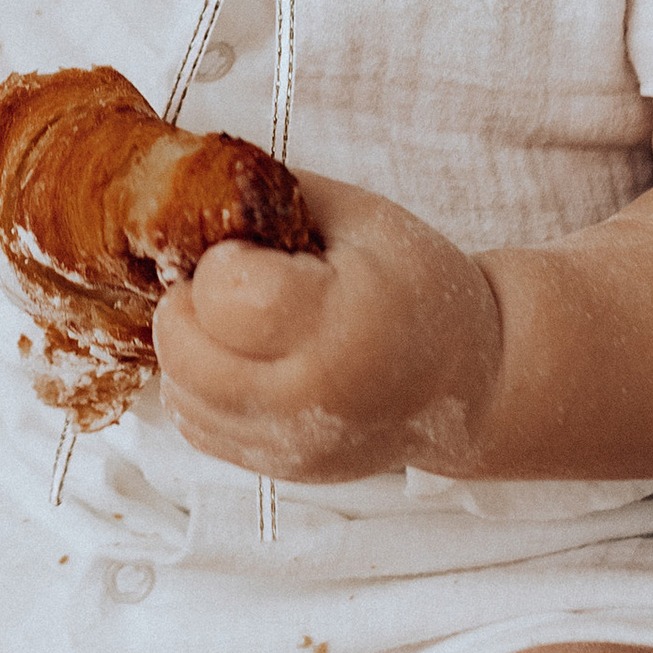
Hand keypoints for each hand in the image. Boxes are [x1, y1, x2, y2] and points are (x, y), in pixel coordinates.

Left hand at [148, 174, 503, 482]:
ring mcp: (297, 446)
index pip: (222, 294)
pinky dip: (199, 391)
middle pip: (186, 354)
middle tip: (227, 284)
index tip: (250, 253)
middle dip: (187, 306)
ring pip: (181, 397)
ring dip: (187, 349)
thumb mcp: (358, 216)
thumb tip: (195, 180)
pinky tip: (239, 359)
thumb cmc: (413, 283)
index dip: (219, 261)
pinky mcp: (284, 472)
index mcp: (341, 322)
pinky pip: (199, 430)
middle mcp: (313, 397)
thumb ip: (273, 193)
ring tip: (236, 322)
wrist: (470, 380)